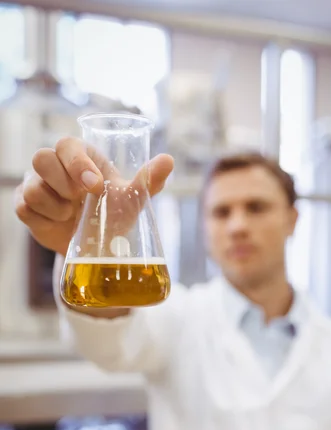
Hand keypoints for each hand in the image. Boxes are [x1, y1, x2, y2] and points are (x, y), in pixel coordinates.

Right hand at [15, 136, 173, 255]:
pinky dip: (45, 219)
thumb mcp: (132, 198)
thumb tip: (168, 160)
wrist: (96, 246)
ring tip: (74, 215)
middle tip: (83, 201)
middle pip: (41, 158)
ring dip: (57, 206)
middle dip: (64, 183)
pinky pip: (26, 208)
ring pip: (33, 187)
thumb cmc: (114, 213)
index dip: (77, 163)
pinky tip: (61, 224)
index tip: (95, 186)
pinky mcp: (26, 208)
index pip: (67, 145)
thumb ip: (148, 180)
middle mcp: (54, 166)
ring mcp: (36, 185)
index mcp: (79, 155)